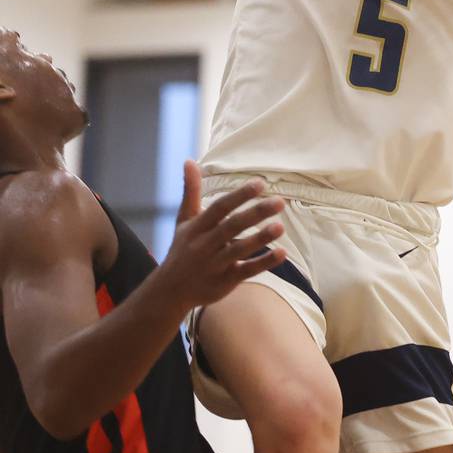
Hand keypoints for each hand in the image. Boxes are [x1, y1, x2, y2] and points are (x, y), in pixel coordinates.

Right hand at [159, 161, 286, 312]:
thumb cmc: (182, 249)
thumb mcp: (184, 219)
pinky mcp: (224, 282)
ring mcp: (214, 264)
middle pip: (232, 227)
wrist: (169, 291)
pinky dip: (264, 263)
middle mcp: (205, 245)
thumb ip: (191, 191)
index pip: (220, 208)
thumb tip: (189, 160)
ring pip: (239, 250)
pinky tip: (282, 253)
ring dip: (260, 238)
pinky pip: (246, 272)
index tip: (260, 183)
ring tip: (281, 227)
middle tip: (280, 202)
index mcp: (197, 227)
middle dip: (255, 213)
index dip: (240, 195)